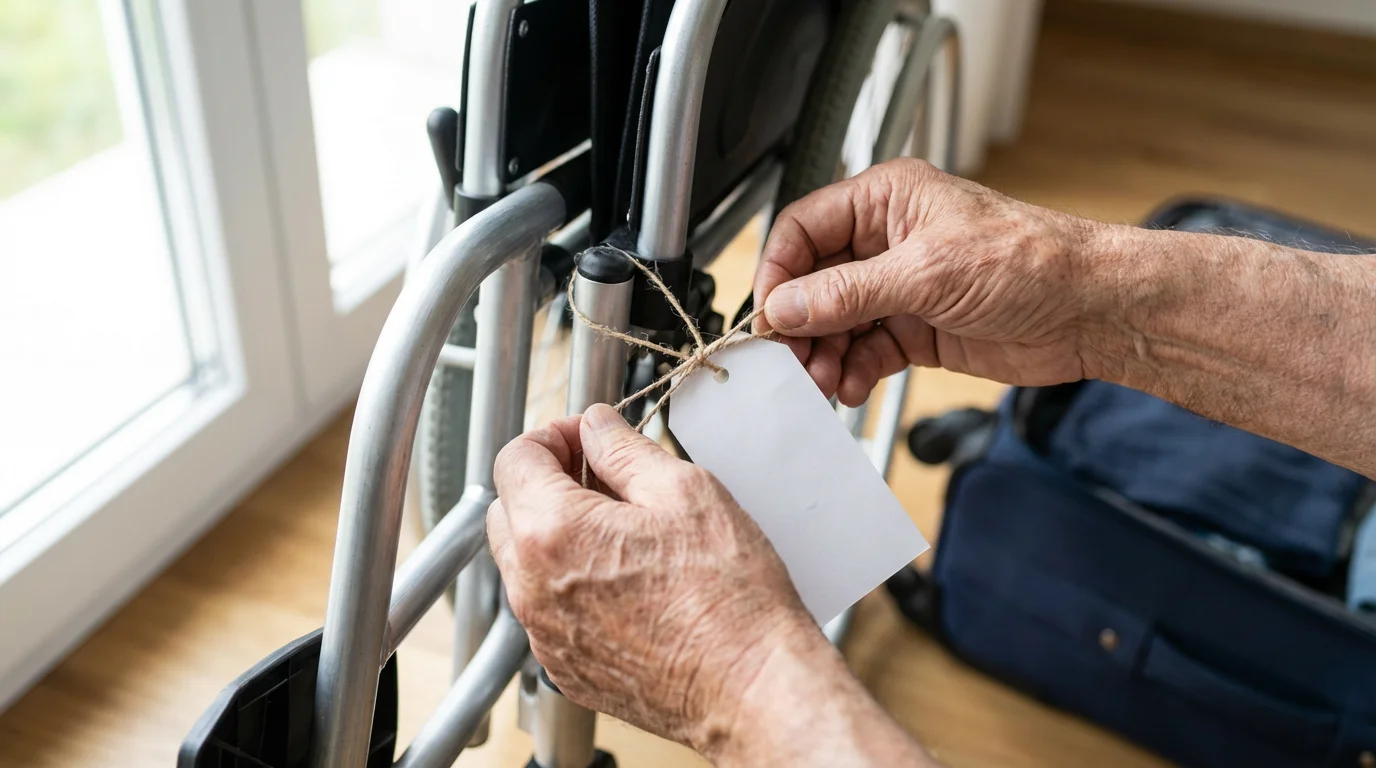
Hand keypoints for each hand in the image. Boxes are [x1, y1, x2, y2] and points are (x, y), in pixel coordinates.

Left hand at [488, 404, 819, 755]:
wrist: (750, 688)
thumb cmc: (728, 598)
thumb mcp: (684, 492)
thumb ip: (625, 450)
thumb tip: (597, 427)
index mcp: (553, 533)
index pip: (515, 460)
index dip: (553, 436)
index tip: (587, 439)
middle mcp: (534, 588)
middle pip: (507, 511)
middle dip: (547, 483)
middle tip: (603, 476)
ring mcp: (546, 635)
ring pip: (525, 564)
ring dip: (557, 534)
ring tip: (622, 528)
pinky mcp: (566, 669)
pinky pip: (548, 611)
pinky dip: (571, 584)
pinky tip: (626, 578)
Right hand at [754, 157, 1103, 405]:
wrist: (1090, 311)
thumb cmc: (1031, 261)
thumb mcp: (926, 272)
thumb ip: (847, 293)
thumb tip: (785, 307)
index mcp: (886, 200)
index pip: (804, 229)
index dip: (779, 272)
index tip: (769, 316)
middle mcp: (886, 241)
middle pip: (813, 282)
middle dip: (799, 324)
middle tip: (791, 361)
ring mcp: (900, 287)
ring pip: (834, 323)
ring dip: (822, 354)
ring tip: (821, 381)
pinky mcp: (915, 329)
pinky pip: (864, 351)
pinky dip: (851, 372)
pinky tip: (849, 386)